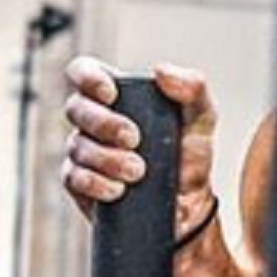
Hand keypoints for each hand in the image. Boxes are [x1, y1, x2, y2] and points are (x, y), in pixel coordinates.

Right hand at [63, 56, 218, 238]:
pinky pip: (73, 178)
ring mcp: (84, 151)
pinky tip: (118, 189)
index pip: (83, 71)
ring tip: (138, 171)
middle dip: (104, 123)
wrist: (188, 205)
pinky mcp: (80, 182)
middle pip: (76, 108)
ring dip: (107, 158)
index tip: (111, 95)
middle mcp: (94, 120)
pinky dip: (96, 183)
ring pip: (77, 146)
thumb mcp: (202, 118)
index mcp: (118, 95)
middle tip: (135, 140)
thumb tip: (161, 71)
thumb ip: (192, 88)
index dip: (89, 78)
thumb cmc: (189, 156)